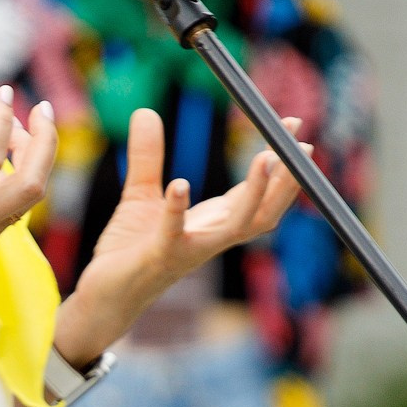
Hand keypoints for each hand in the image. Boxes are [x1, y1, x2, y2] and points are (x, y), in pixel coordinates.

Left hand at [54, 106, 297, 368]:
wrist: (105, 295)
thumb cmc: (129, 250)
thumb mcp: (141, 194)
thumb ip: (147, 156)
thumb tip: (144, 111)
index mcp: (213, 222)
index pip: (258, 191)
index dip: (279, 163)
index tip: (292, 128)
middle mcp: (211, 237)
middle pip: (264, 210)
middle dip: (286, 180)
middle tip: (301, 145)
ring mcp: (189, 249)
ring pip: (236, 225)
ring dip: (255, 194)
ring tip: (265, 158)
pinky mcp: (158, 256)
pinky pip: (172, 232)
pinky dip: (177, 208)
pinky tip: (181, 183)